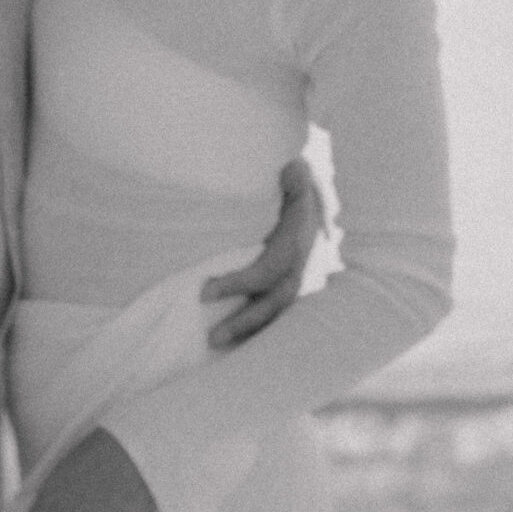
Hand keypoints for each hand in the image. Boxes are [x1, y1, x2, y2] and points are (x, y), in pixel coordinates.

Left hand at [203, 157, 323, 348]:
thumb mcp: (291, 170)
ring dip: (251, 329)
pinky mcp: (287, 278)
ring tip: (216, 343)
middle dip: (246, 320)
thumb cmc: (288, 175)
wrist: (308, 181)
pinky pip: (275, 307)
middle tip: (212, 337)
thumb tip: (292, 167)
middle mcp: (300, 258)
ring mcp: (296, 271)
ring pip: (278, 309)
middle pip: (276, 299)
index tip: (204, 292)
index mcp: (297, 235)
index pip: (269, 268)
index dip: (240, 283)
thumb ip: (291, 173)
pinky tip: (233, 342)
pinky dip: (257, 326)